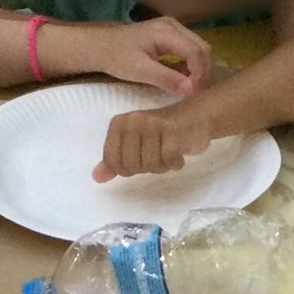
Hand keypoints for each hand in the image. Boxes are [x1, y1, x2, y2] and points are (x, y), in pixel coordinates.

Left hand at [70, 16, 213, 97]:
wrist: (100, 46)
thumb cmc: (117, 57)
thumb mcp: (140, 71)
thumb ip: (166, 78)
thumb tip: (191, 89)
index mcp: (167, 32)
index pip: (196, 52)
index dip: (200, 74)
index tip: (194, 94)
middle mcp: (173, 26)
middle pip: (202, 47)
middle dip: (203, 71)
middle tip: (196, 93)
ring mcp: (172, 28)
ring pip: (198, 48)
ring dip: (199, 68)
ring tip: (191, 88)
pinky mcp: (169, 35)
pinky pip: (189, 48)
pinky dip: (191, 64)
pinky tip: (185, 79)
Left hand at [95, 97, 216, 181]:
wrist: (197, 115)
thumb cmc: (163, 132)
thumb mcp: (135, 144)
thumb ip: (115, 160)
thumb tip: (96, 178)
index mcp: (119, 124)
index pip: (114, 163)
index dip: (129, 168)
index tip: (141, 156)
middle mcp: (133, 121)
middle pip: (132, 166)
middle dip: (147, 168)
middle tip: (158, 154)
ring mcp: (152, 124)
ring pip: (150, 165)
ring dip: (163, 166)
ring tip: (169, 153)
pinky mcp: (173, 131)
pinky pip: (168, 161)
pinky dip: (175, 163)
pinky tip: (179, 153)